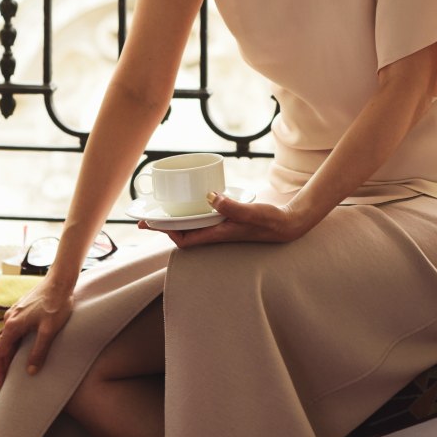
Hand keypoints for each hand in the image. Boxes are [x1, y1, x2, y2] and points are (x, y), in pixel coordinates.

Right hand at [0, 278, 74, 385]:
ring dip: (10, 353)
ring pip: (8, 338)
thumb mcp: (48, 331)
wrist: (60, 280)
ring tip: (18, 367)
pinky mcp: (22, 309)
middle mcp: (9, 319)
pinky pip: (14, 330)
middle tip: (10, 380)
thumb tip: (30, 372)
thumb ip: (39, 351)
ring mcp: (14, 313)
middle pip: (2, 347)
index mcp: (12, 326)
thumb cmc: (56, 304)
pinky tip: (25, 347)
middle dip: (4, 365)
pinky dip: (16, 342)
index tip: (2, 385)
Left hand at [143, 192, 310, 248]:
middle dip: (166, 226)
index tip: (155, 223)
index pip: (185, 240)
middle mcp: (217, 232)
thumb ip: (231, 206)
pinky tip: (195, 198)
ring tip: (165, 207)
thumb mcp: (250, 212)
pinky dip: (195, 210)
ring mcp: (222, 227)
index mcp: (218, 234)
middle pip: (184, 232)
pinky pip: (205, 217)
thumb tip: (208, 197)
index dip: (168, 233)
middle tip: (149, 215)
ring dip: (178, 218)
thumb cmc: (269, 221)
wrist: (287, 224)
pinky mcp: (228, 219)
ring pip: (193, 225)